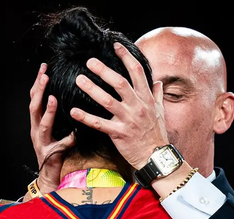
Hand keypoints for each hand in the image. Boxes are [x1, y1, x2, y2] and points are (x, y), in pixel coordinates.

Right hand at [29, 62, 74, 192]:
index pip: (35, 98)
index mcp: (37, 122)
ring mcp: (41, 142)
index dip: (38, 83)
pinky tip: (73, 135)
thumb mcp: (56, 129)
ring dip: (47, 111)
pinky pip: (59, 146)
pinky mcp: (50, 154)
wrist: (49, 175)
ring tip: (51, 97)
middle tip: (45, 75)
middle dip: (38, 90)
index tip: (44, 68)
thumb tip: (70, 99)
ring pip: (42, 124)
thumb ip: (59, 116)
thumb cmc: (54, 151)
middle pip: (33, 107)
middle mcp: (36, 130)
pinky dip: (66, 140)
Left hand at [69, 42, 168, 169]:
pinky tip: (74, 111)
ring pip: (108, 101)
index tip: (115, 46)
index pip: (137, 72)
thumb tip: (158, 82)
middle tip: (89, 61)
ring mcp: (128, 120)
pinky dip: (86, 117)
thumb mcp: (160, 112)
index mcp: (146, 98)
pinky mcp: (119, 134)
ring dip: (92, 89)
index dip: (126, 57)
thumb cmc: (156, 134)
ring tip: (78, 80)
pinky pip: (100, 124)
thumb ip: (157, 95)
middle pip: (120, 83)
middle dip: (104, 70)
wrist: (156, 157)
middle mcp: (138, 106)